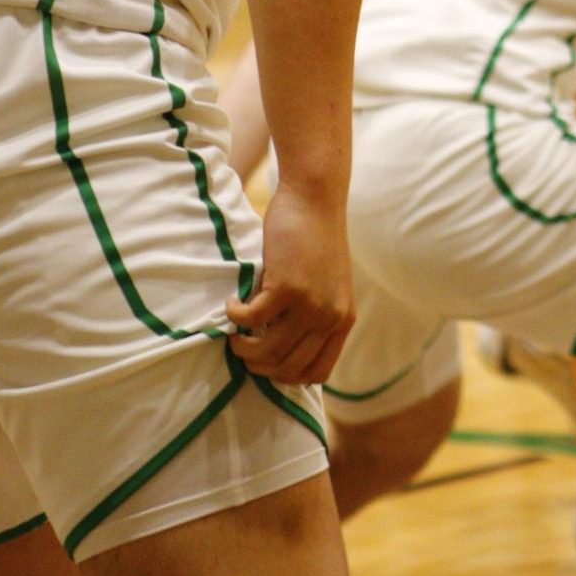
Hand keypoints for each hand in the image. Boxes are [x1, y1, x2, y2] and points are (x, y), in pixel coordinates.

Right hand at [225, 181, 355, 384]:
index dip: (287, 378)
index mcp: (344, 319)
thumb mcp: (327, 285)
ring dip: (243, 347)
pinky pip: (251, 319)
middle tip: (242, 350)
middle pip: (288, 369)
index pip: (318, 373)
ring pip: (268, 350)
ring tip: (234, 333)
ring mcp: (311, 304)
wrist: (316, 198)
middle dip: (259, 367)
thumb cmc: (316, 238)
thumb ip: (315, 315)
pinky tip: (231, 304)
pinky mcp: (287, 287)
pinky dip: (235, 317)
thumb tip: (280, 347)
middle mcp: (331, 317)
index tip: (268, 365)